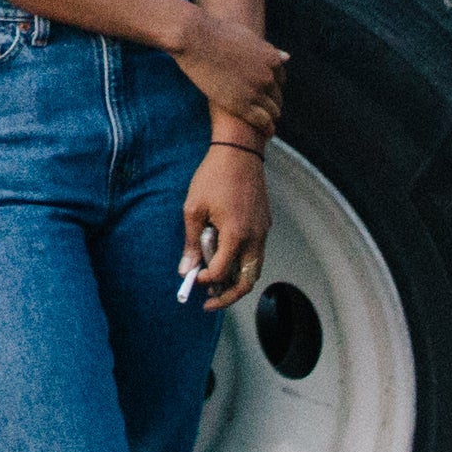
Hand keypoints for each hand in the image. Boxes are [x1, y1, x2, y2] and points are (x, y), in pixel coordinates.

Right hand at [167, 10, 286, 135]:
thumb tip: (287, 57)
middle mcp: (268, 76)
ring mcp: (256, 91)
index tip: (267, 94)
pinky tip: (266, 132)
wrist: (196, 40)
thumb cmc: (216, 33)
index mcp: (271, 59)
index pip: (281, 79)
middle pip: (277, 97)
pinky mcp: (241, 105)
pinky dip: (266, 128)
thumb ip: (268, 50)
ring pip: (272, 111)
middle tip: (267, 111)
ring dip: (271, 118)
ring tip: (267, 124)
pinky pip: (262, 121)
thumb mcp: (248, 37)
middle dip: (273, 104)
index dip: (273, 88)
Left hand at [183, 137, 272, 312]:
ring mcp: (263, 230)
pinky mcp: (265, 223)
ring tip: (215, 283)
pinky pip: (257, 252)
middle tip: (209, 301)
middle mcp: (255, 237)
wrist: (240, 150)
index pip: (221, 272)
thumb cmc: (214, 175)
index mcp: (236, 234)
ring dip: (236, 280)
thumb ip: (191, 243)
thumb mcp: (194, 208)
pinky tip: (225, 257)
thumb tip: (186, 269)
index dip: (205, 280)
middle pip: (247, 281)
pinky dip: (242, 262)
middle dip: (228, 296)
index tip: (193, 278)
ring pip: (255, 268)